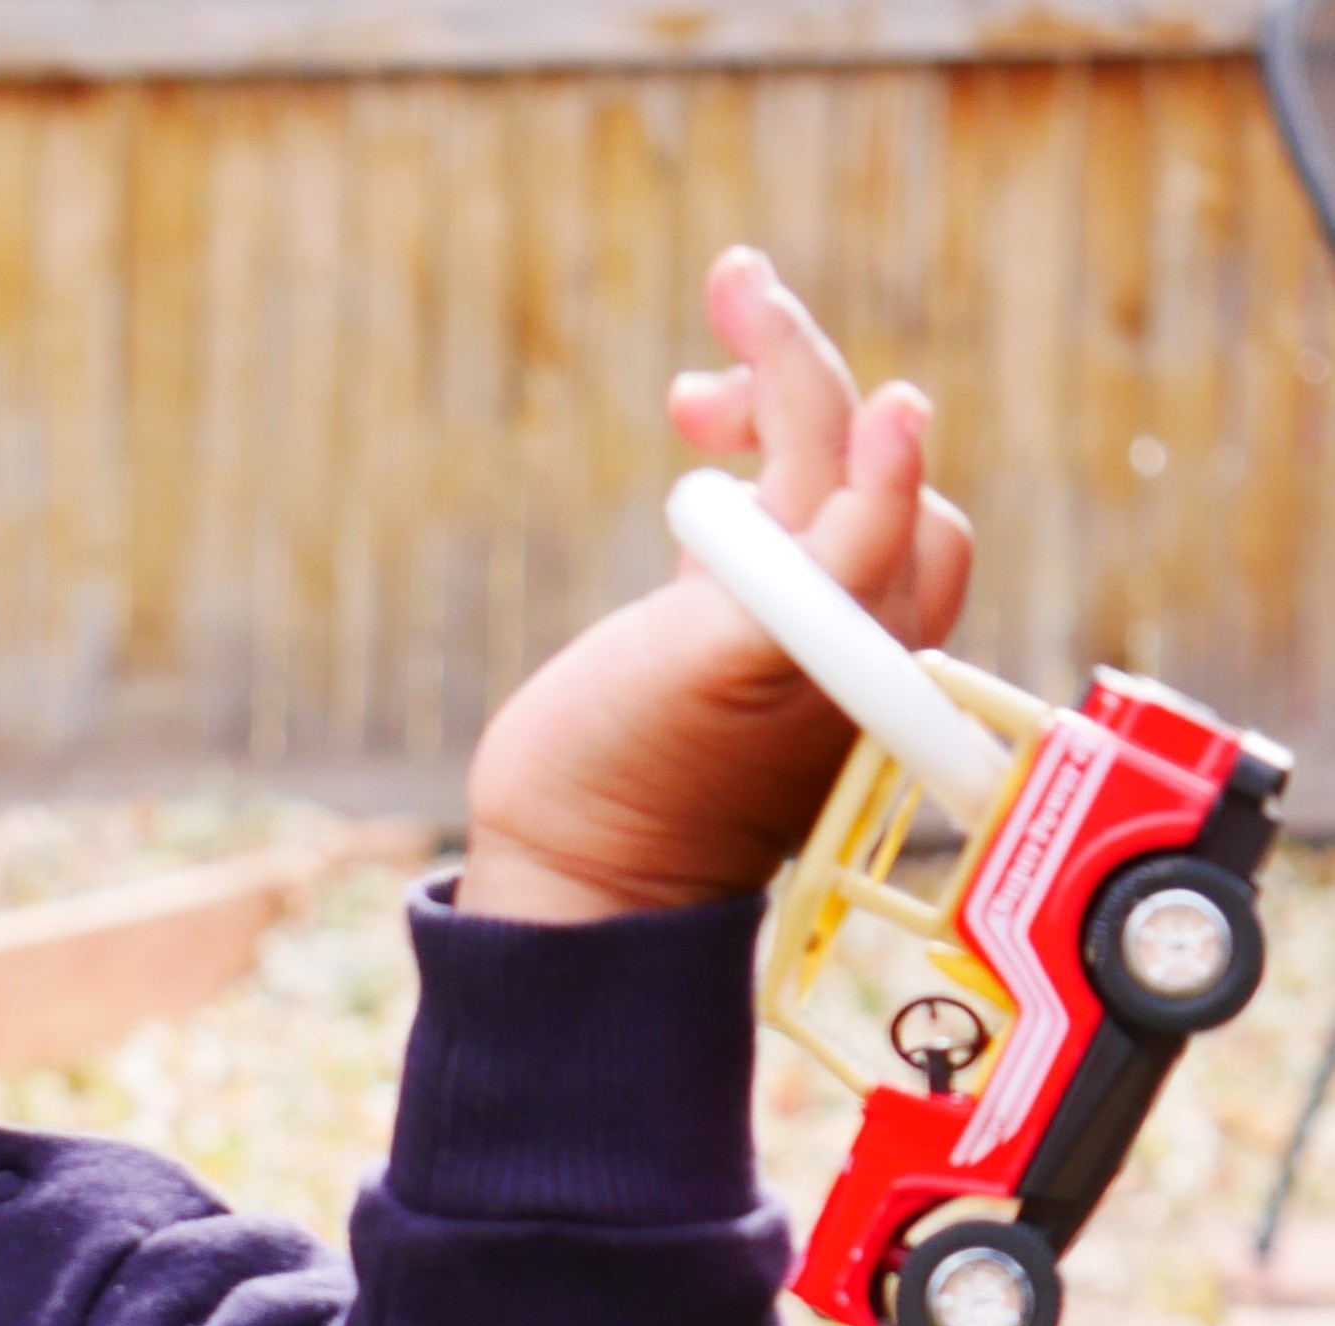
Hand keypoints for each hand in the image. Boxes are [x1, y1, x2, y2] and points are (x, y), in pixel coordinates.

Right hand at [463, 245, 975, 923]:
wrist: (571, 881)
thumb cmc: (638, 785)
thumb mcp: (740, 656)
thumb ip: (839, 540)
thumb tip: (903, 415)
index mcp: (873, 634)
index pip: (882, 474)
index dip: (828, 393)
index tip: (762, 317)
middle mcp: (848, 624)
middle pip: (854, 457)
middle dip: (793, 379)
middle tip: (722, 295)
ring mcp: (785, 625)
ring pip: (810, 472)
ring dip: (765, 401)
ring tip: (688, 382)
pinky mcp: (725, 629)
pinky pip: (767, 509)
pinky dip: (740, 452)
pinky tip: (693, 430)